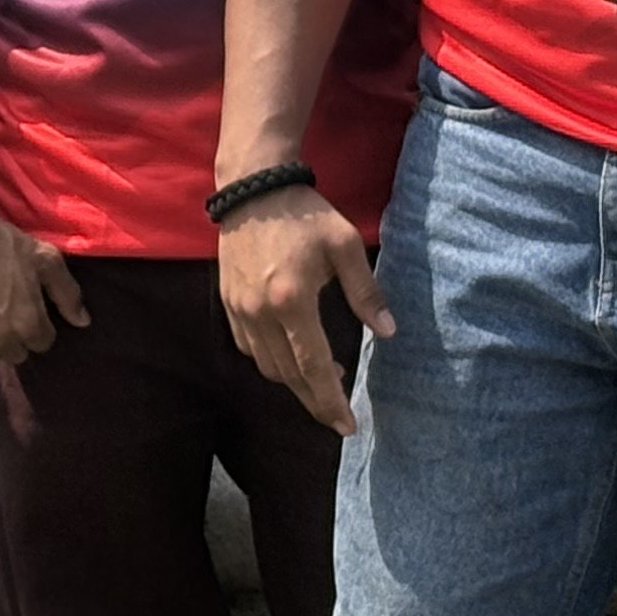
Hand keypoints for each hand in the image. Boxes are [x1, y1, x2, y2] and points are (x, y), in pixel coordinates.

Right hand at [0, 173, 82, 373]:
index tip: (31, 311)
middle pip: (17, 354)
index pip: (43, 342)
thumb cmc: (0, 240)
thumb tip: (82, 321)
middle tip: (9, 316)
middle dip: (17, 338)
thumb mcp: (44, 258)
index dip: (40, 326)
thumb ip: (67, 293)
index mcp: (28, 321)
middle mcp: (0, 336)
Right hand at [217, 182, 392, 434]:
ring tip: (321, 377)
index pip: (314, 367)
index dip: (331, 401)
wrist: (252, 188)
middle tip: (336, 416)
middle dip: (314, 400)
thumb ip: (366, 292)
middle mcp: (261, 312)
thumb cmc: (305, 215)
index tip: (347, 426)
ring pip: (266, 365)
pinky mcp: (229, 301)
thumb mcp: (345, 247)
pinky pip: (248, 347)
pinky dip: (270, 361)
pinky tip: (289, 354)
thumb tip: (387, 332)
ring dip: (293, 381)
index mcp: (293, 301)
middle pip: (288, 375)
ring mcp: (240, 308)